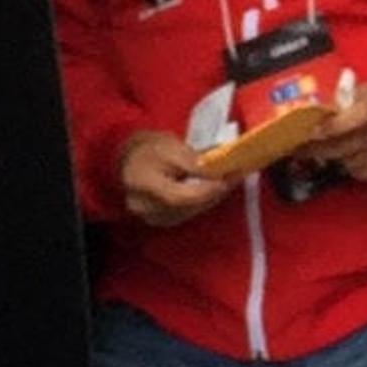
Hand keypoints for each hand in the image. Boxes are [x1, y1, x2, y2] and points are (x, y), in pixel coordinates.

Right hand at [119, 130, 237, 226]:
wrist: (132, 158)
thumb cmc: (150, 149)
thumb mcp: (170, 147)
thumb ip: (192, 161)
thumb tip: (216, 171)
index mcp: (141, 183)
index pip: (178, 196)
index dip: (204, 190)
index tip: (226, 180)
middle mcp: (143, 206)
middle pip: (186, 206)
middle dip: (213, 193)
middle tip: (234, 178)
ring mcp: (150, 216)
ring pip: (188, 212)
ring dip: (210, 199)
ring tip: (228, 183)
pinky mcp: (159, 219)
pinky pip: (185, 214)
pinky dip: (201, 203)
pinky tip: (213, 191)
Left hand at [299, 83, 366, 183]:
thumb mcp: (363, 92)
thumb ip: (341, 100)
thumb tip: (307, 112)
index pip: (356, 116)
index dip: (333, 127)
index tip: (311, 133)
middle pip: (351, 144)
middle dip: (322, 149)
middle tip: (301, 150)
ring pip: (354, 162)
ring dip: (337, 159)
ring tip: (326, 152)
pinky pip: (366, 174)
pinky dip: (353, 168)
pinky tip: (349, 158)